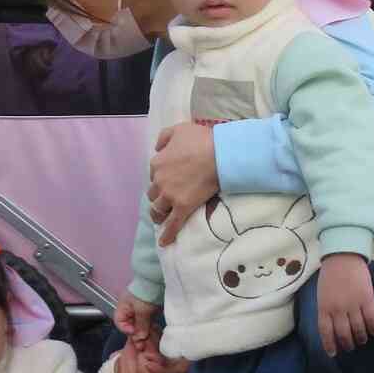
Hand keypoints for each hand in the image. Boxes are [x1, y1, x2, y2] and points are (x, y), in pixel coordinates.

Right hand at [115, 294, 158, 346]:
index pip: (119, 322)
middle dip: (136, 333)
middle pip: (130, 324)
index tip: (135, 334)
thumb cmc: (146, 291)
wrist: (157, 281)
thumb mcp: (142, 310)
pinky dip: (149, 326)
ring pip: (139, 324)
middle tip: (143, 341)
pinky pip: (146, 321)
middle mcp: (129, 308)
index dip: (126, 330)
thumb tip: (139, 337)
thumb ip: (140, 325)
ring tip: (148, 338)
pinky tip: (153, 331)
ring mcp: (139, 308)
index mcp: (123, 307)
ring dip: (143, 331)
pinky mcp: (148, 308)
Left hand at [148, 122, 218, 246]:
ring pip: (158, 209)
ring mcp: (170, 196)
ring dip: (159, 214)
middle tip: (167, 199)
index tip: (169, 179)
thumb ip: (164, 137)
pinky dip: (167, 235)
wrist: (220, 154)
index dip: (161, 177)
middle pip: (153, 193)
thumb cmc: (202, 140)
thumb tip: (157, 148)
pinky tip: (164, 243)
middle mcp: (160, 181)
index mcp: (157, 163)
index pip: (154, 174)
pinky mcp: (183, 207)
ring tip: (162, 218)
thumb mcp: (179, 129)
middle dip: (158, 196)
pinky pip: (172, 224)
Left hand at [315, 253, 373, 356]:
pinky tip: (373, 331)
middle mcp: (338, 309)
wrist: (343, 258)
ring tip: (362, 340)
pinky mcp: (366, 300)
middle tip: (351, 347)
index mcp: (324, 308)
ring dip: (361, 337)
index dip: (330, 345)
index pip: (326, 332)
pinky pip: (371, 319)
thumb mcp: (322, 295)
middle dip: (348, 343)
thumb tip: (332, 327)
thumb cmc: (330, 276)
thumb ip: (326, 310)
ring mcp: (353, 305)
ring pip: (358, 329)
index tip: (334, 354)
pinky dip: (372, 327)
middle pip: (343, 334)